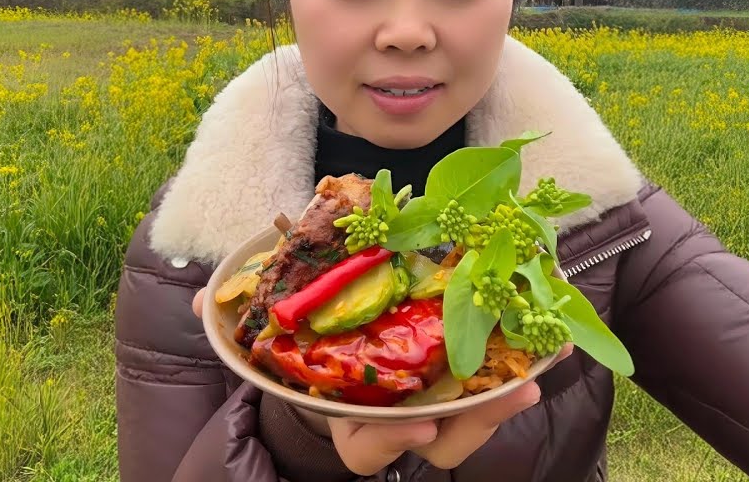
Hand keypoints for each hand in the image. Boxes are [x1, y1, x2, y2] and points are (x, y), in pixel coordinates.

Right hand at [193, 288, 573, 473]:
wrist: (334, 362)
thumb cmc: (305, 357)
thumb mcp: (270, 343)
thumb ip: (235, 326)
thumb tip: (198, 300)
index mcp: (351, 420)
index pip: (368, 448)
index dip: (392, 439)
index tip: (420, 420)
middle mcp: (395, 424)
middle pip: (439, 444)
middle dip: (472, 425)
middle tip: (505, 396)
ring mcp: (432, 408)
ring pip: (472, 425)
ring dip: (505, 402)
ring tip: (535, 374)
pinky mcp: (460, 384)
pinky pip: (493, 389)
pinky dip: (520, 370)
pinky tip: (549, 345)